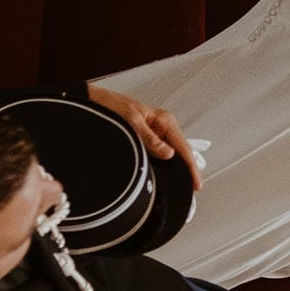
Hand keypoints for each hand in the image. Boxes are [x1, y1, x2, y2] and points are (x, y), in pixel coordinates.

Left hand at [88, 84, 202, 189]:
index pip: (183, 147)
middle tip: (192, 186)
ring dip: (177, 167)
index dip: (191, 166)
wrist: (94, 103)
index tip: (195, 182)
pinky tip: (166, 174)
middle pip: (181, 152)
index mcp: (164, 120)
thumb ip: (150, 139)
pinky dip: (166, 165)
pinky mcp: (147, 140)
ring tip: (183, 183)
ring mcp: (156, 134)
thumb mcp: (131, 122)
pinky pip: (161, 155)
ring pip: (172, 154)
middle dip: (187, 169)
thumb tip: (167, 153)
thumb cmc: (110, 106)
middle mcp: (162, 127)